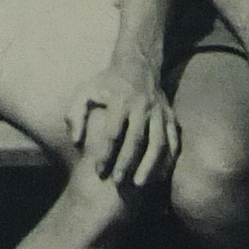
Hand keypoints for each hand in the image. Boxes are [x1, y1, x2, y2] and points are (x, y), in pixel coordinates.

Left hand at [70, 62, 178, 187]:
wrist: (138, 64)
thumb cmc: (108, 83)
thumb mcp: (85, 91)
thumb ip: (75, 114)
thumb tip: (76, 140)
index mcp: (121, 101)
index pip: (113, 132)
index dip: (105, 154)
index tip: (98, 171)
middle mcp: (143, 106)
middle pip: (137, 139)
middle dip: (126, 163)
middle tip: (116, 182)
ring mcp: (160, 112)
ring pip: (159, 142)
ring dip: (150, 165)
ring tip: (139, 184)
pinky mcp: (171, 116)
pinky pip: (174, 141)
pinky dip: (168, 159)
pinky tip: (159, 176)